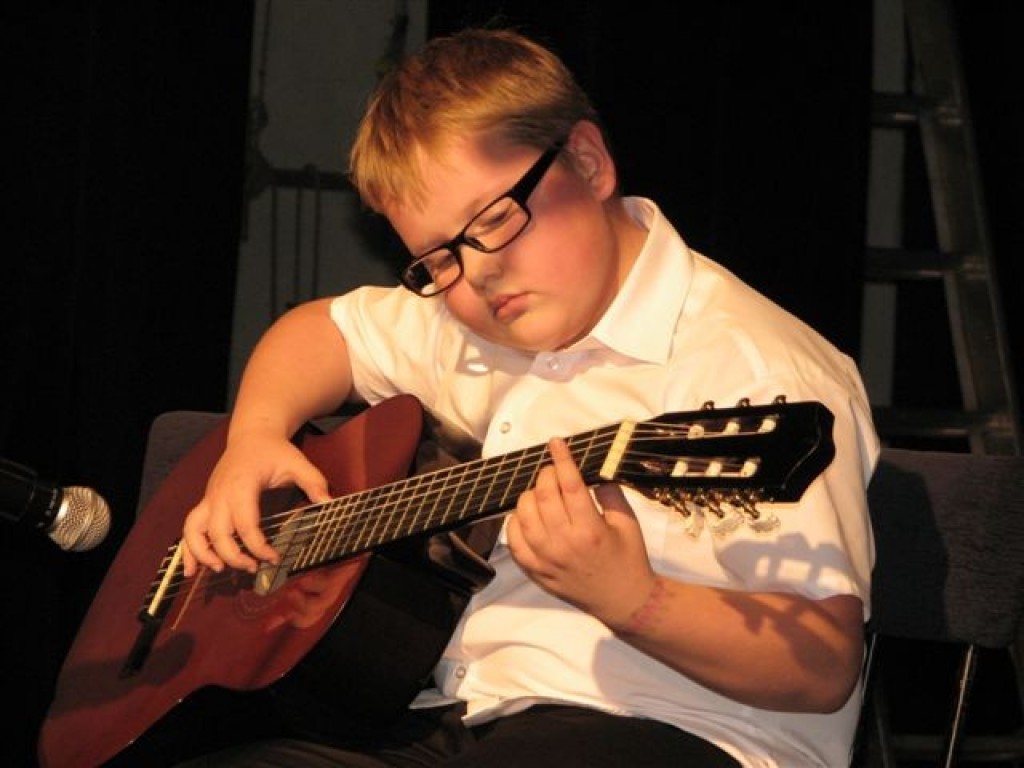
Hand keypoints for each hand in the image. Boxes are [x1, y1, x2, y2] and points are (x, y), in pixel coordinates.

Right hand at [181, 433, 330, 575]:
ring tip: (219, 570)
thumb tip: (329, 504)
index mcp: (242, 484)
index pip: (244, 523)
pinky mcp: (206, 502)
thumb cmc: (274, 451)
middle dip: (233, 555)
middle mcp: (220, 493)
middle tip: (254, 568)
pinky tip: (190, 570)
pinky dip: (187, 549)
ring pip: (194, 530)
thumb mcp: (298, 462)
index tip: (275, 558)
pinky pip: (189, 527)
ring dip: (202, 553)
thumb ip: (314, 482)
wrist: (252, 435)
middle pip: (217, 531)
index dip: (257, 546)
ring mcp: (210, 498)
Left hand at [505, 437, 657, 628]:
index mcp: (591, 530)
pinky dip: (515, 522)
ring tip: (542, 493)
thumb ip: (610, 492)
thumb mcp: (627, 522)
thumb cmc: (628, 559)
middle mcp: (565, 544)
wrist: (623, 601)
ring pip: (524, 514)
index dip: (562, 459)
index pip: (570, 484)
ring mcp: (547, 559)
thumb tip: (592, 468)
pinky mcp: (536, 571)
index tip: (556, 443)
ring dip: (530, 495)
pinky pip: (514, 541)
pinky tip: (527, 516)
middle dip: (546, 474)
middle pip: (543, 495)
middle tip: (554, 471)